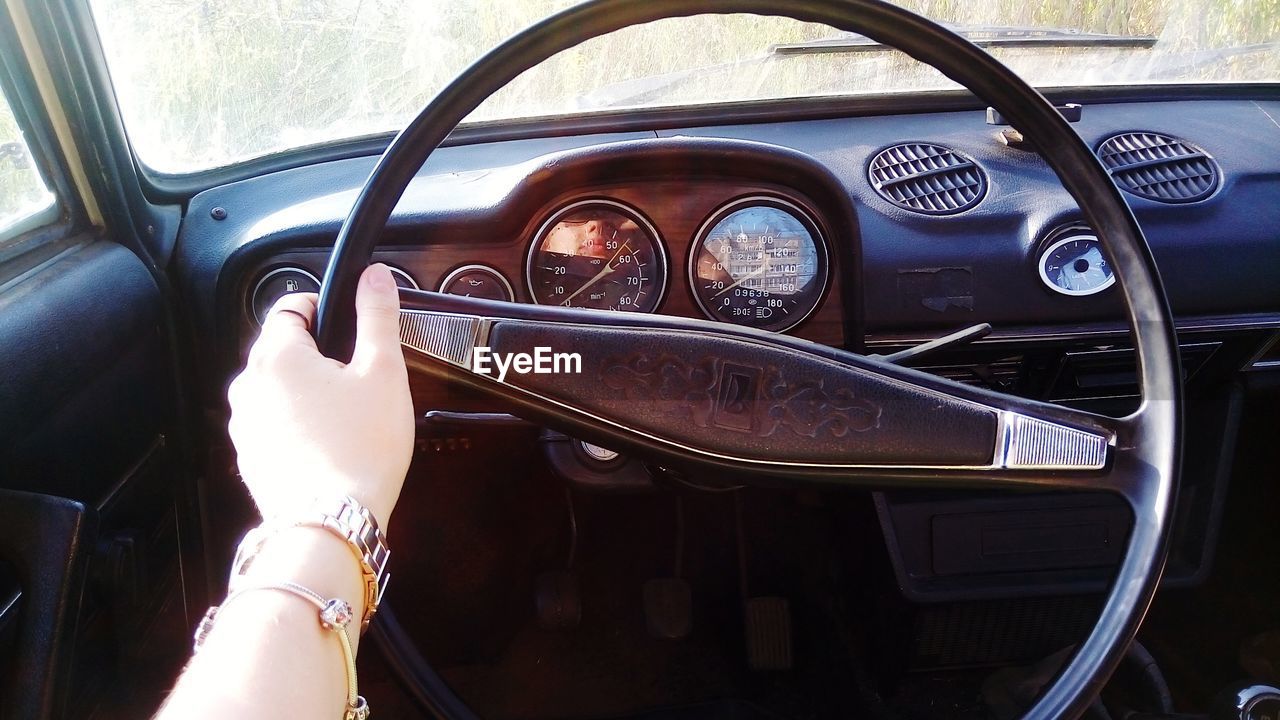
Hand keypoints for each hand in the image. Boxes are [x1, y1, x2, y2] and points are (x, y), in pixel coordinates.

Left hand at [227, 264, 412, 525]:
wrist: (332, 525)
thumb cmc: (359, 451)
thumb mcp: (383, 373)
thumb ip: (378, 316)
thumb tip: (374, 277)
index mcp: (277, 355)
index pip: (290, 305)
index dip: (323, 306)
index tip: (348, 323)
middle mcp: (249, 385)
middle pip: (282, 349)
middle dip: (318, 355)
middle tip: (357, 380)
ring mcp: (244, 425)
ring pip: (277, 389)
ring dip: (305, 392)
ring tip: (345, 418)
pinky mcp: (250, 457)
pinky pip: (273, 425)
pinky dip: (297, 426)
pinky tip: (329, 445)